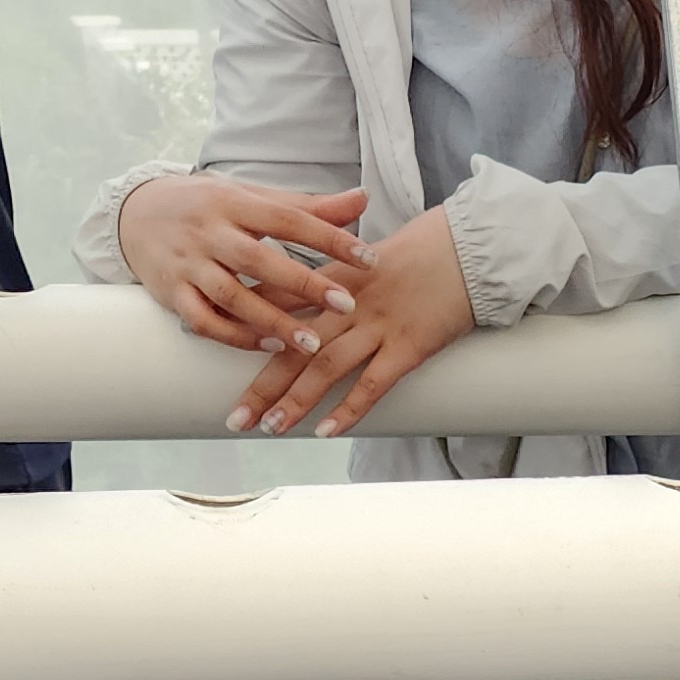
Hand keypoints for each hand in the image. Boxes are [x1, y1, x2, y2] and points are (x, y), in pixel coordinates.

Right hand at [113, 173, 365, 356]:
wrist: (133, 212)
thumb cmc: (208, 207)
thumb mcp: (253, 198)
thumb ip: (308, 206)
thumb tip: (363, 198)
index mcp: (234, 203)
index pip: (288, 218)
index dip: (330, 237)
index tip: (369, 258)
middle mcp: (209, 231)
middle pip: (259, 259)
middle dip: (304, 283)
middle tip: (347, 304)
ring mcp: (188, 264)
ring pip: (232, 296)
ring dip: (273, 322)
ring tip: (313, 344)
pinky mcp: (172, 293)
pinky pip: (204, 321)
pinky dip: (236, 336)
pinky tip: (269, 346)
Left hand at [228, 204, 477, 439]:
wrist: (469, 248)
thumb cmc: (423, 252)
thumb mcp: (367, 258)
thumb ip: (334, 280)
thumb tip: (309, 301)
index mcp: (332, 277)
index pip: (276, 302)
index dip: (243, 327)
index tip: (210, 348)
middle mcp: (348, 303)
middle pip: (292, 346)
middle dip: (261, 384)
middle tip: (234, 417)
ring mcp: (378, 325)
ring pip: (325, 367)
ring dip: (296, 401)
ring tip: (271, 428)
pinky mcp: (409, 345)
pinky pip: (373, 383)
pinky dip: (349, 408)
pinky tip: (328, 431)